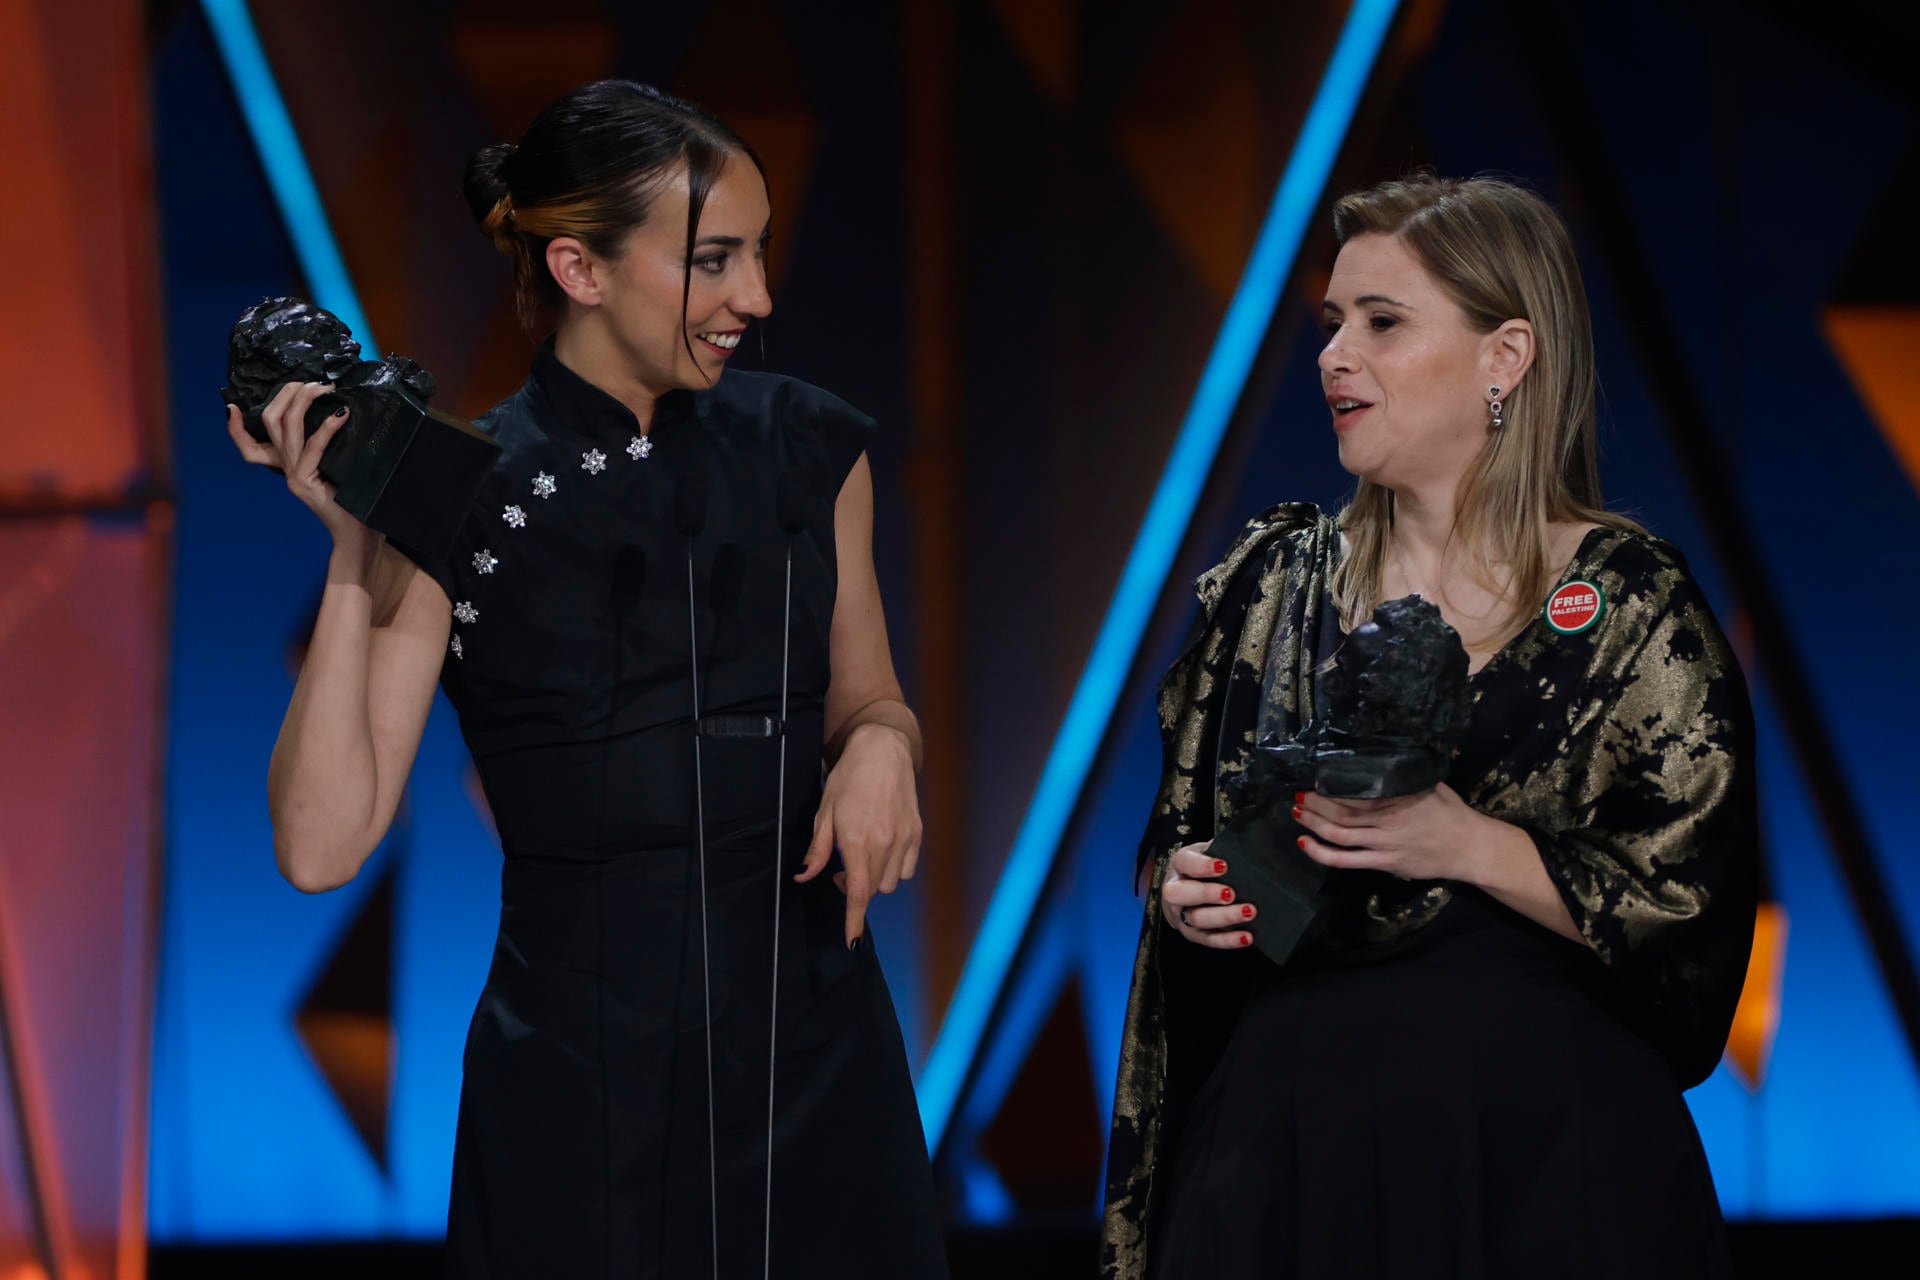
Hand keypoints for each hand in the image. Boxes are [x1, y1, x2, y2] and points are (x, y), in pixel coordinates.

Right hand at [226, 381, 369, 547]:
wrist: (357, 536)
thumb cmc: (353, 499)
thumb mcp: (336, 467)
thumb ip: (328, 446)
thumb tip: (339, 409)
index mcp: (286, 464)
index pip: (249, 446)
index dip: (235, 428)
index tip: (231, 406)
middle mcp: (284, 468)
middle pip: (269, 422)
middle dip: (287, 394)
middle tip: (312, 382)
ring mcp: (293, 475)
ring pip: (286, 427)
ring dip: (304, 401)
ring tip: (324, 388)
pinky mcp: (306, 482)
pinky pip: (313, 447)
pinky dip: (327, 427)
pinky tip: (341, 414)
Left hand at [796, 722, 920, 946]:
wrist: (882, 751)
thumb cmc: (848, 779)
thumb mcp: (824, 813)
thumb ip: (817, 850)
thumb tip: (804, 876)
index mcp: (857, 842)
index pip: (856, 893)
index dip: (853, 920)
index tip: (851, 941)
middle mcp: (884, 845)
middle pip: (873, 890)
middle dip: (856, 892)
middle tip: (840, 871)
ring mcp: (904, 840)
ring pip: (891, 883)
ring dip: (875, 880)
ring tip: (863, 858)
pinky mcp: (917, 834)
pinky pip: (907, 868)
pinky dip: (894, 869)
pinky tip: (882, 851)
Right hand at [1158, 841, 1255, 949]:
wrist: (1184, 892)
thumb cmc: (1203, 869)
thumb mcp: (1207, 853)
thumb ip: (1222, 850)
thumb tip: (1247, 850)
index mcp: (1180, 866)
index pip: (1185, 863)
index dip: (1202, 865)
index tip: (1223, 866)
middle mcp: (1175, 891)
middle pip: (1181, 894)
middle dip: (1206, 894)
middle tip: (1230, 893)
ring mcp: (1181, 915)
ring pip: (1197, 919)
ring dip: (1224, 917)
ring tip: (1248, 912)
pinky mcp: (1192, 934)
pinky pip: (1209, 939)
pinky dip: (1228, 940)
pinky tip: (1246, 936)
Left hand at [1291, 783, 1487, 881]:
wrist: (1470, 847)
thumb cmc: (1450, 812)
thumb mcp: (1429, 784)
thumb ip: (1403, 775)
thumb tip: (1380, 758)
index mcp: (1397, 797)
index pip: (1355, 791)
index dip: (1329, 786)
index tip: (1312, 778)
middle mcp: (1387, 820)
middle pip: (1341, 812)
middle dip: (1315, 804)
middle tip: (1297, 795)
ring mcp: (1384, 844)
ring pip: (1339, 834)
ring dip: (1313, 824)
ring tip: (1296, 814)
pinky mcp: (1384, 863)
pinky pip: (1347, 860)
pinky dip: (1322, 853)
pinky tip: (1305, 844)